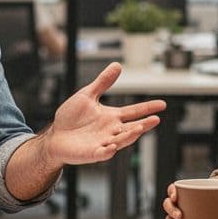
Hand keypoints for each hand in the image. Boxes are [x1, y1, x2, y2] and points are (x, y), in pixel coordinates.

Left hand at [40, 63, 165, 166]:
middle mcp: (111, 131)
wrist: (55, 135)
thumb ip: (103, 83)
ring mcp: (103, 143)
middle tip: (155, 119)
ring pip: (121, 140)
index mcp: (112, 117)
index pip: (134, 112)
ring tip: (139, 129)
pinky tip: (112, 146)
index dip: (147, 108)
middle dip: (144, 125)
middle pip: (132, 128)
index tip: (162, 104)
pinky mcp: (92, 153)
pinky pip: (102, 153)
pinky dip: (108, 150)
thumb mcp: (87, 95)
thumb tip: (117, 65)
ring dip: (130, 136)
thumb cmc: (71, 117)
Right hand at [163, 182, 217, 218]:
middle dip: (171, 211)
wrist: (215, 215)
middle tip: (180, 216)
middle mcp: (179, 205)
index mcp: (185, 194)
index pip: (173, 190)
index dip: (171, 192)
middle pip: (168, 205)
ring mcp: (179, 217)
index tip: (175, 196)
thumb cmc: (215, 203)